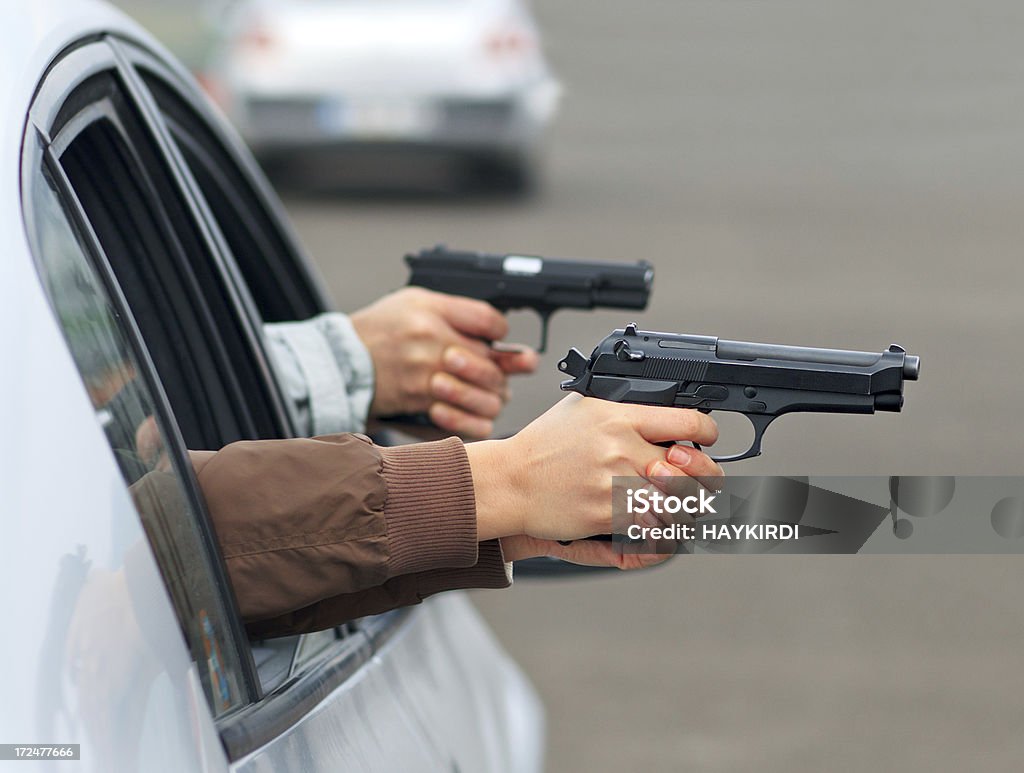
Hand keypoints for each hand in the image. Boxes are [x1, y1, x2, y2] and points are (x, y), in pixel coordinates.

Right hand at [351, 288, 537, 437]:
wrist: (340, 362)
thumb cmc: (380, 331)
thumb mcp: (415, 302)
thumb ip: (457, 312)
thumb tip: (496, 330)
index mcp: (433, 310)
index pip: (490, 321)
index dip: (501, 333)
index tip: (497, 339)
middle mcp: (431, 340)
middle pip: (493, 361)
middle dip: (500, 370)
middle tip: (495, 372)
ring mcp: (427, 373)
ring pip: (487, 394)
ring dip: (491, 396)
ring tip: (482, 393)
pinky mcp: (422, 401)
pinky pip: (467, 418)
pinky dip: (473, 418)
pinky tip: (468, 411)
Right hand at [465, 394, 722, 549]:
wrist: (509, 480)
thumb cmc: (543, 445)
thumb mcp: (582, 408)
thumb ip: (622, 407)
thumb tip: (657, 404)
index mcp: (620, 417)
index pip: (688, 422)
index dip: (706, 433)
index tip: (704, 439)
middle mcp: (621, 448)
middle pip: (690, 467)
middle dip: (701, 475)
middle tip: (697, 477)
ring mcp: (615, 482)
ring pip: (676, 500)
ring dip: (682, 504)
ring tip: (679, 501)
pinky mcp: (605, 513)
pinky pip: (650, 524)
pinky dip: (659, 525)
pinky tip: (654, 518)